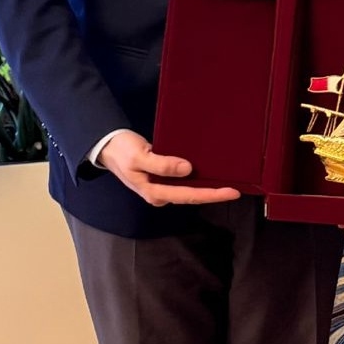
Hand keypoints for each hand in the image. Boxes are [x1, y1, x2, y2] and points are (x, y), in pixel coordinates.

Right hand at [98, 131, 240, 206]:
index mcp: (155, 192)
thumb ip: (162, 164)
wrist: (107, 146)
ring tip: (228, 182)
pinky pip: (183, 181)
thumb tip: (187, 169)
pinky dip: (197, 179)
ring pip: (188, 190)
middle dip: (214, 194)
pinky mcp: (162, 179)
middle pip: (192, 196)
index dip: (212, 194)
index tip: (232, 192)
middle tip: (237, 190)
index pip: (189, 196)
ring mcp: (161, 187)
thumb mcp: (140, 156)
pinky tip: (209, 173)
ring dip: (207, 187)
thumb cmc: (122, 151)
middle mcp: (160, 194)